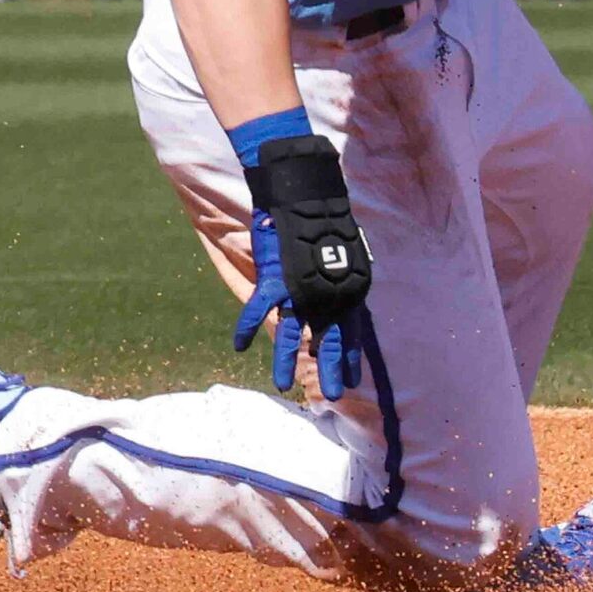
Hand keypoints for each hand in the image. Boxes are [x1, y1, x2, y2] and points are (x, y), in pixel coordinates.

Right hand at [233, 135, 373, 400]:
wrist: (305, 195)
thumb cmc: (324, 223)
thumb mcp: (341, 255)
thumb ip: (336, 280)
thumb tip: (335, 298)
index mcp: (345, 290)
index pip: (350, 331)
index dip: (350, 356)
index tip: (352, 381)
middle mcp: (325, 293)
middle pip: (328, 338)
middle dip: (329, 368)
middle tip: (332, 397)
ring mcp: (299, 288)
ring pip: (293, 333)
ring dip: (287, 360)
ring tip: (283, 386)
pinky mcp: (275, 278)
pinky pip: (259, 307)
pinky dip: (247, 325)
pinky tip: (239, 346)